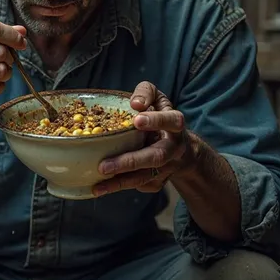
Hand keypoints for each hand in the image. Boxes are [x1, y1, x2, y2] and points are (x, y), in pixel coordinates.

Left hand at [95, 81, 196, 195]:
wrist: (180, 148)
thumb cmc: (161, 117)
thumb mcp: (157, 98)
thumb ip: (146, 93)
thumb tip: (135, 103)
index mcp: (175, 125)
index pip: (171, 121)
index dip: (155, 121)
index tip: (136, 120)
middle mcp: (173, 148)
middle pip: (155, 157)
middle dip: (129, 162)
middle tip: (104, 165)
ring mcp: (167, 168)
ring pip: (144, 177)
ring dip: (120, 182)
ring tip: (98, 185)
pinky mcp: (158, 182)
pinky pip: (139, 186)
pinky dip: (120, 187)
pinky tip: (102, 187)